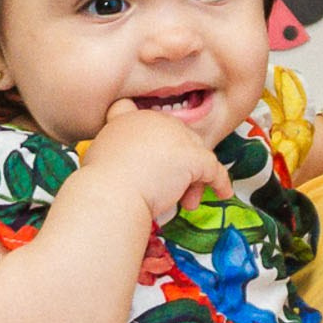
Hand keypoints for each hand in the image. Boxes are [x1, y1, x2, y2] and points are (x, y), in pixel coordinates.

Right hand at [77, 101, 234, 222]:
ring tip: (186, 203)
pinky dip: (220, 182)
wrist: (109, 195)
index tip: (163, 157)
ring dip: (194, 179)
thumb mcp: (100, 155)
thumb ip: (115, 150)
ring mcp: (175, 136)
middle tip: (176, 192)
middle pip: (178, 140)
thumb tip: (124, 162)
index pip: (153, 122)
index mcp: (129, 118)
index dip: (161, 138)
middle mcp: (154, 120)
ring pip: (194, 155)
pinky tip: (223, 193)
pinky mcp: (192, 156)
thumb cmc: (100, 185)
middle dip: (179, 167)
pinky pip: (213, 169)